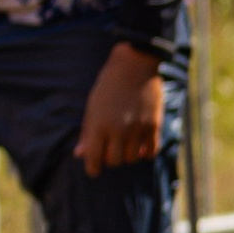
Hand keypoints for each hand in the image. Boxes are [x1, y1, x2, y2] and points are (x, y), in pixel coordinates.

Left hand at [76, 43, 166, 172]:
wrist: (135, 64)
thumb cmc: (108, 85)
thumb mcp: (92, 106)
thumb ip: (87, 132)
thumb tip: (80, 154)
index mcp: (98, 125)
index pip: (94, 159)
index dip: (92, 168)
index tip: (94, 168)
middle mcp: (118, 130)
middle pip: (114, 161)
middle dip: (110, 158)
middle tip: (110, 149)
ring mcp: (137, 128)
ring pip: (132, 158)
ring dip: (128, 155)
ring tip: (126, 144)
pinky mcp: (153, 125)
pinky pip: (151, 151)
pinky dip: (146, 153)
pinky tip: (141, 147)